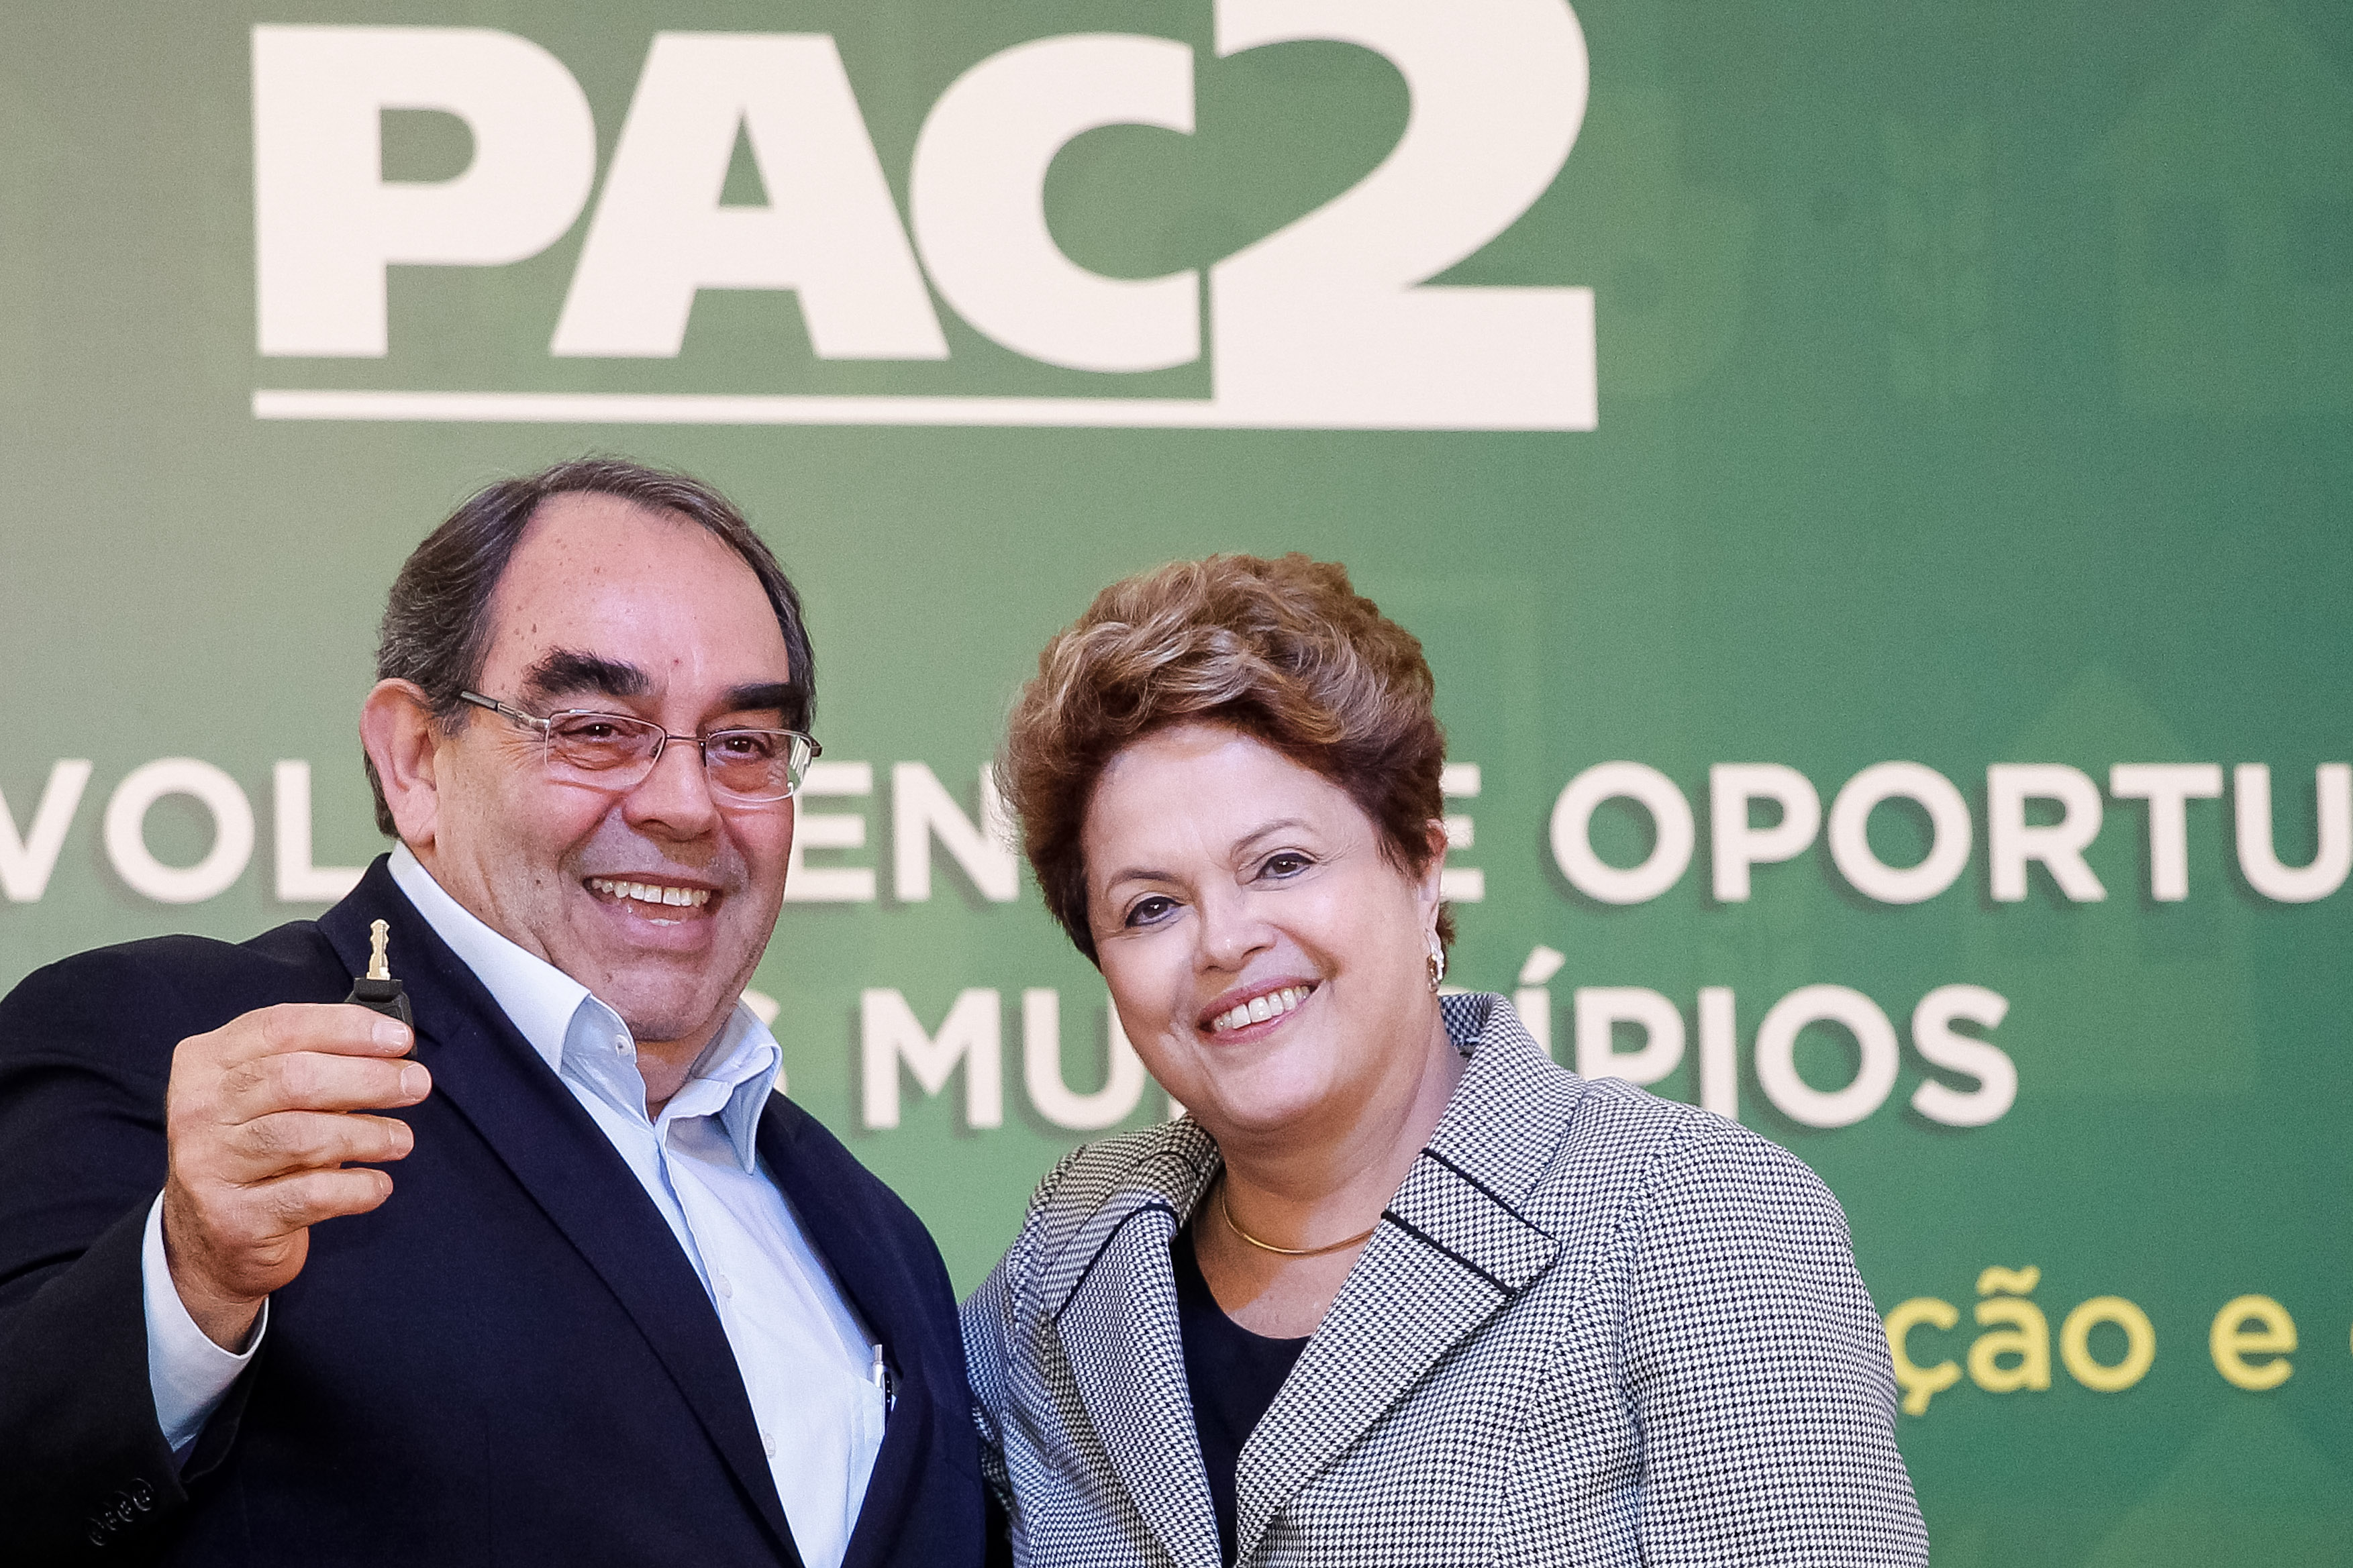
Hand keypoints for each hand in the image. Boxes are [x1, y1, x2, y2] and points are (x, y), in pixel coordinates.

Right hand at [160, 1004, 428, 1349]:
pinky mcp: (233, 1219)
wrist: (210, 1241)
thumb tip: (393, 1051)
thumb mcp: (267, 1099)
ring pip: (302, 1136)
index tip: (400, 1039)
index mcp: (204, 1064)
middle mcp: (197, 1110)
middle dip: (368, 1078)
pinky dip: (357, 1187)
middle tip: (416, 1084)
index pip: (279, 1027)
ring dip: (368, 1134)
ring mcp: (208, 1166)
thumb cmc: (256, 1152)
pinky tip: (379, 1183)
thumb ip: (316, 1066)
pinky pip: (311, 1195)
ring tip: (401, 1139)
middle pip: (293, 1079)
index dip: (347, 1028)